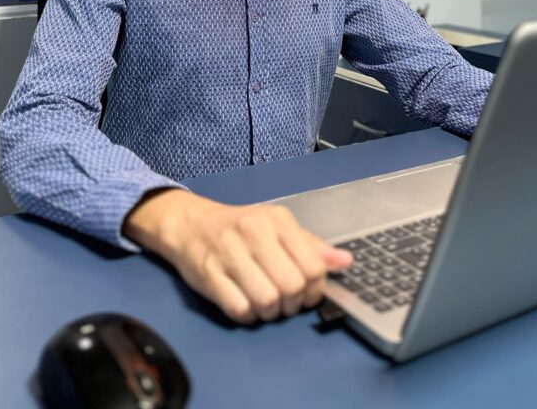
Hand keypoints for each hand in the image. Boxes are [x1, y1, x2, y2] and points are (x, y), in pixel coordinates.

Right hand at [123, 189, 352, 323]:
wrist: (191, 224)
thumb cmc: (240, 228)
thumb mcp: (278, 228)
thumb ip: (311, 247)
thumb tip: (345, 262)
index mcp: (277, 220)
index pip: (313, 266)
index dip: (315, 289)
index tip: (306, 292)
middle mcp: (254, 232)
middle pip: (291, 286)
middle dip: (292, 303)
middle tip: (284, 301)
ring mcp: (229, 253)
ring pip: (267, 301)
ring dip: (269, 312)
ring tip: (264, 302)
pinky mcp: (208, 274)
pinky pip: (239, 309)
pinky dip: (247, 316)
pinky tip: (245, 303)